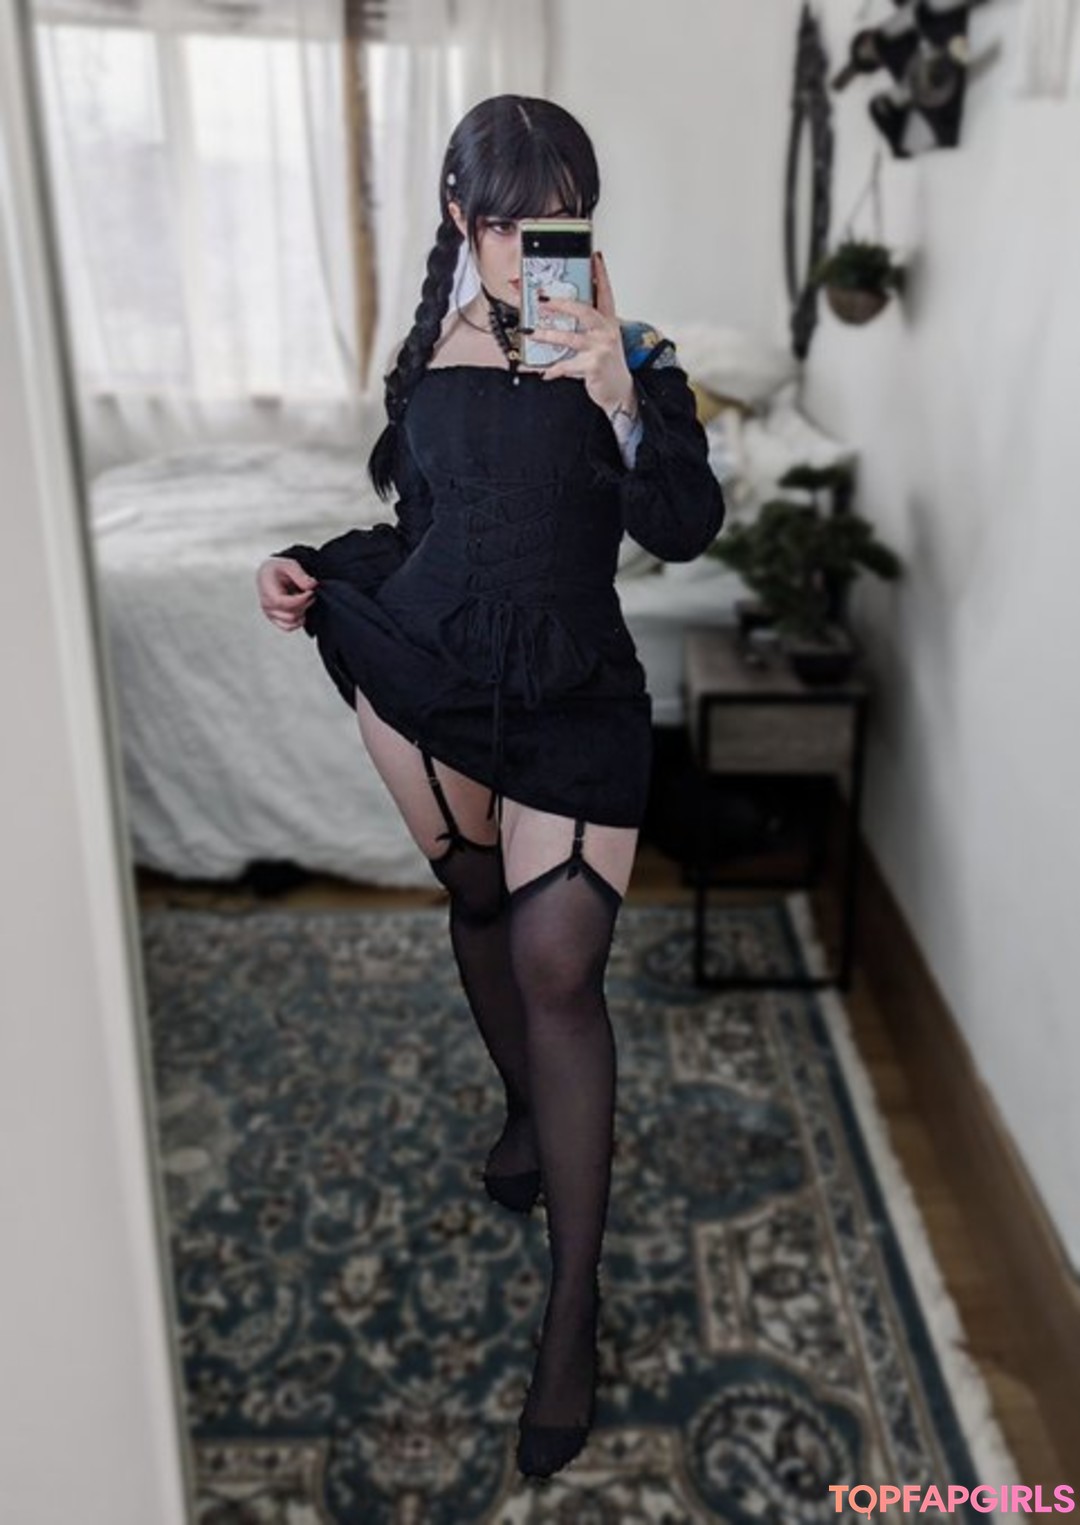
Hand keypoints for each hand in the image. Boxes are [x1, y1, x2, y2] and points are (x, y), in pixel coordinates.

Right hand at [257, 556, 317, 631]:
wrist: (270, 573)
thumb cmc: (278, 569)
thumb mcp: (290, 564)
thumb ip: (300, 574)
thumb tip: (312, 585)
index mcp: (267, 591)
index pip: (284, 603)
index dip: (301, 600)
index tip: (310, 592)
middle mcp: (267, 605)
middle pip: (291, 615)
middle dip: (305, 605)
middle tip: (311, 594)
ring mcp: (270, 614)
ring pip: (292, 622)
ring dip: (303, 612)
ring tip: (306, 600)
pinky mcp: (275, 619)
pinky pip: (288, 627)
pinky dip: (298, 620)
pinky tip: (302, 609)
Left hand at [527, 251, 637, 423]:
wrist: (620, 391)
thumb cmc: (607, 364)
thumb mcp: (601, 340)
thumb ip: (585, 328)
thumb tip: (560, 318)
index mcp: (608, 322)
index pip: (606, 293)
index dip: (601, 274)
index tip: (594, 257)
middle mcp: (606, 331)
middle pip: (583, 310)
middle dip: (560, 303)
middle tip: (542, 299)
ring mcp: (600, 348)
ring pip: (570, 337)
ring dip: (548, 335)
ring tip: (533, 333)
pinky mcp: (593, 365)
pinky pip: (567, 364)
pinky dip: (554, 369)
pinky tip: (545, 371)